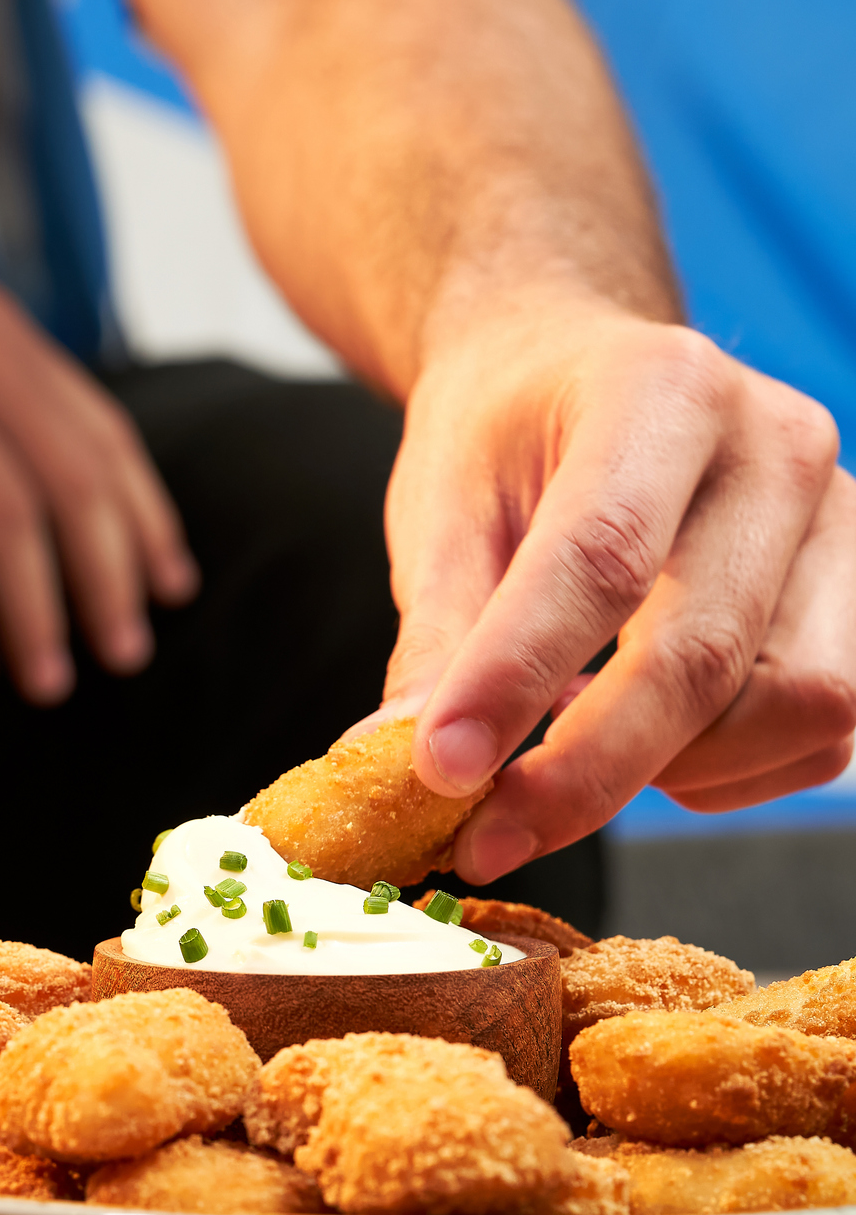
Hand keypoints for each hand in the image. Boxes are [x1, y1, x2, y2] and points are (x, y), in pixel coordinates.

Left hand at [366, 300, 851, 882]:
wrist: (576, 376)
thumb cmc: (505, 439)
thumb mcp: (442, 509)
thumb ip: (436, 637)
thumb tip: (402, 763)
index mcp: (658, 389)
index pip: (600, 557)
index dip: (517, 679)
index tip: (440, 772)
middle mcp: (778, 444)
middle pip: (707, 652)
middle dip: (589, 770)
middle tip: (485, 837)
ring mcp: (843, 522)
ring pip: (795, 707)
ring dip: (667, 771)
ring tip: (563, 757)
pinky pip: (822, 735)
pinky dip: (722, 773)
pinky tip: (638, 743)